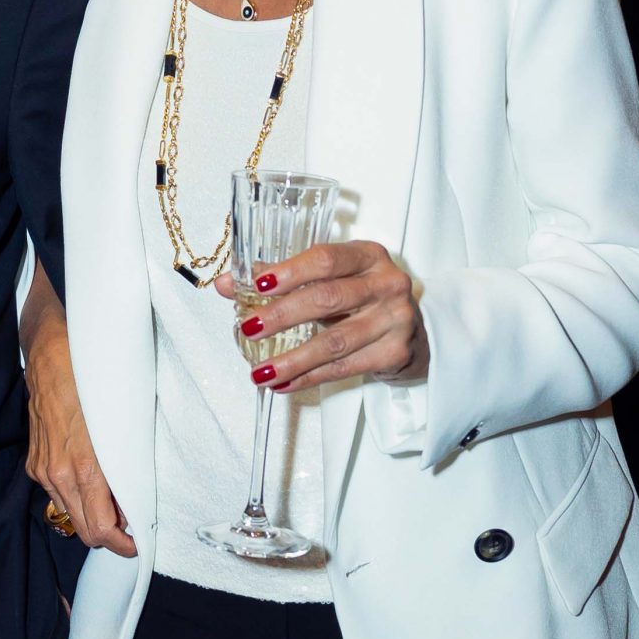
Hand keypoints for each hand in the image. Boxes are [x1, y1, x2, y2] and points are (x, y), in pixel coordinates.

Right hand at [24, 304, 136, 557]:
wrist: (48, 352)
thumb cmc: (90, 378)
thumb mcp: (119, 421)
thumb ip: (125, 463)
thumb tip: (132, 497)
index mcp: (83, 466)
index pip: (100, 528)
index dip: (121, 544)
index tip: (137, 545)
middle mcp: (58, 473)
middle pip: (84, 530)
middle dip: (109, 536)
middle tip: (131, 529)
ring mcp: (43, 469)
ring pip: (70, 515)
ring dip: (93, 518)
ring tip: (115, 506)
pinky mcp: (35, 462)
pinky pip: (58, 495)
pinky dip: (77, 500)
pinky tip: (92, 486)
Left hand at [214, 241, 427, 394]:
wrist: (410, 328)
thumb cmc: (360, 296)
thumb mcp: (328, 278)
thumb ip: (279, 278)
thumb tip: (228, 284)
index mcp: (367, 254)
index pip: (326, 259)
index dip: (290, 271)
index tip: (258, 285)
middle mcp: (386, 283)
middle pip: (327, 299)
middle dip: (282, 316)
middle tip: (249, 329)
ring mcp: (395, 319)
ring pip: (334, 341)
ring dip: (292, 359)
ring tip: (261, 372)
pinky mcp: (394, 352)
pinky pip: (344, 368)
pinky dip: (309, 377)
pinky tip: (284, 383)